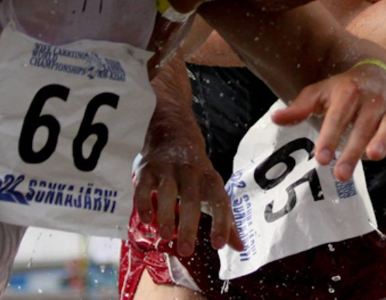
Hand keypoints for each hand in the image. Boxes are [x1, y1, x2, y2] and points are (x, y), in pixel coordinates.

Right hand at [133, 140, 240, 256]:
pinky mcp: (148, 169)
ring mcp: (168, 169)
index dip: (220, 223)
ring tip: (165, 235)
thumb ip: (226, 221)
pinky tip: (146, 219)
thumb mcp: (213, 191)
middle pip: (192, 199)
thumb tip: (240, 248)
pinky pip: (145, 186)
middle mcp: (191, 173)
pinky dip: (145, 202)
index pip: (219, 202)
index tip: (218, 245)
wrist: (175, 135)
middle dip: (189, 225)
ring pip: (168, 191)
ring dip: (166, 214)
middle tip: (186, 250)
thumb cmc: (197, 174)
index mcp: (210, 180)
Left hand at [271, 61, 385, 180]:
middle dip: (351, 151)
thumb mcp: (321, 93)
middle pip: (361, 126)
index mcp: (348, 90)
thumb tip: (275, 119)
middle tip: (340, 175)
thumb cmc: (345, 89)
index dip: (329, 138)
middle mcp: (372, 97)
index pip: (337, 117)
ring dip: (382, 140)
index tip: (320, 159)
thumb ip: (300, 107)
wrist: (380, 72)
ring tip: (373, 157)